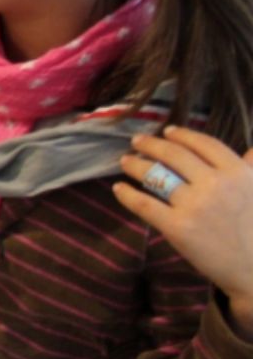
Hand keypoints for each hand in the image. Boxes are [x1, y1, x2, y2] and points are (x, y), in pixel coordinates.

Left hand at [116, 127, 252, 335]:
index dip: (182, 135)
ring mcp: (195, 205)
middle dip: (151, 145)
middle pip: (174, 155)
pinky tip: (119, 188)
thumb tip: (251, 149)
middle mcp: (216, 184)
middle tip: (137, 142)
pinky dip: (127, 194)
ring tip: (125, 161)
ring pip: (156, 175)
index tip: (167, 131)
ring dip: (135, 165)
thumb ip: (251, 168)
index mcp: (239, 172)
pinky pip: (144, 204)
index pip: (203, 143)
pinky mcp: (178, 227)